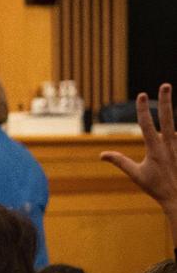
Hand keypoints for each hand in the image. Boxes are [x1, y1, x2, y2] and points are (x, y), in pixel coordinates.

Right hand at [101, 84, 176, 215]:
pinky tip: (176, 129)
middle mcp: (170, 145)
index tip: (142, 95)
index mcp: (155, 149)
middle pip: (168, 118)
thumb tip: (102, 154)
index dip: (143, 109)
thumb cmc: (157, 187)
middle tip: (165, 85)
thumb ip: (120, 161)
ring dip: (172, 111)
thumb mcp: (136, 175)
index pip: (147, 125)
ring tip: (170, 95)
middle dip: (166, 101)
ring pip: (176, 126)